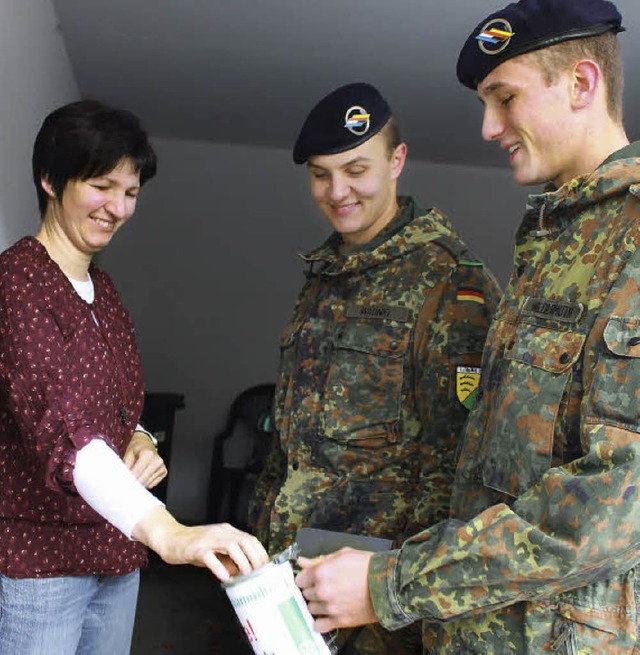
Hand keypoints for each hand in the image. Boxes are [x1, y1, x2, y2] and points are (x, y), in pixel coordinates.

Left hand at [124, 431, 166, 488]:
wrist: (146, 444)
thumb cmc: (137, 449)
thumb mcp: (128, 454)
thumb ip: (126, 467)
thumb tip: (124, 479)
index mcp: (148, 454)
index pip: (136, 473)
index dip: (128, 479)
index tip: (123, 482)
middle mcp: (157, 461)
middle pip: (142, 480)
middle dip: (133, 483)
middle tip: (127, 482)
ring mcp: (162, 467)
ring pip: (147, 484)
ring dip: (140, 483)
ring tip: (136, 475)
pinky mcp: (164, 472)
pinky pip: (152, 484)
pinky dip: (146, 482)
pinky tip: (143, 475)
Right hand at [133, 507, 268, 580]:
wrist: (170, 538)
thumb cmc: (194, 546)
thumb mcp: (215, 552)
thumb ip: (228, 560)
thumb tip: (241, 572)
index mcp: (227, 531)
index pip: (249, 538)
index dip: (259, 551)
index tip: (266, 566)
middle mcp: (220, 532)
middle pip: (244, 540)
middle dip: (254, 557)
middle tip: (259, 572)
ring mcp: (208, 539)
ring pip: (231, 546)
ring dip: (241, 561)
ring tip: (245, 574)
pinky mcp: (196, 548)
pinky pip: (210, 557)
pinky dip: (219, 567)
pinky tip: (224, 577)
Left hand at [295, 548, 377, 632]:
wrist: (387, 585)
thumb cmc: (367, 566)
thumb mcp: (343, 554)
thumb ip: (319, 559)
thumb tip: (303, 561)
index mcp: (321, 573)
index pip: (300, 579)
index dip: (306, 577)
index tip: (312, 577)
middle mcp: (322, 591)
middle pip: (305, 593)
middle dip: (312, 589)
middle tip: (325, 586)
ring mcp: (330, 608)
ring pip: (311, 608)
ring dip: (317, 604)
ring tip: (330, 598)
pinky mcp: (339, 621)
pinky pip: (319, 625)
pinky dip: (321, 620)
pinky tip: (328, 614)